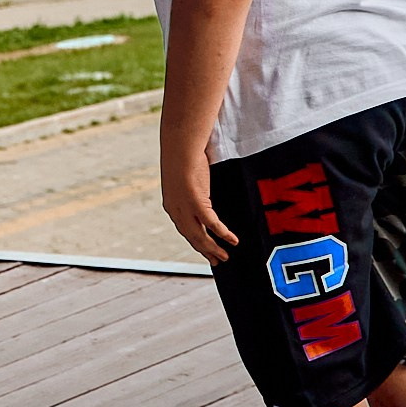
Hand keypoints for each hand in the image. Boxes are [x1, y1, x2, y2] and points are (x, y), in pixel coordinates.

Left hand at [162, 147, 238, 263]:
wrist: (180, 145)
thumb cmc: (184, 155)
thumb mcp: (186, 177)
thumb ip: (193, 189)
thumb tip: (202, 190)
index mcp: (171, 205)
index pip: (184, 229)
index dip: (195, 241)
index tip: (205, 250)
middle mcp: (175, 210)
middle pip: (191, 237)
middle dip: (205, 251)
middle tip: (217, 261)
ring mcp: (184, 207)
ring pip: (199, 236)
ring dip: (213, 249)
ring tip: (224, 258)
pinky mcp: (195, 202)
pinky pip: (211, 224)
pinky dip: (223, 234)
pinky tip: (233, 241)